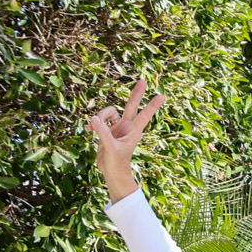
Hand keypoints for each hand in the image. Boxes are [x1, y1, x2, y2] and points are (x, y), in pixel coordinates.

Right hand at [86, 79, 166, 202]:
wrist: (111, 172)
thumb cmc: (116, 163)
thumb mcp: (110, 148)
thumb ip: (103, 133)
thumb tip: (95, 118)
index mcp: (134, 131)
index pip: (144, 114)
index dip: (152, 105)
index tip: (162, 95)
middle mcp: (127, 126)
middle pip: (131, 105)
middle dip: (137, 94)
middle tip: (144, 80)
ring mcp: (117, 127)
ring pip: (109, 112)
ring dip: (100, 115)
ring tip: (93, 128)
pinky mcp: (107, 131)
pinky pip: (99, 120)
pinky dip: (94, 123)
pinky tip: (90, 130)